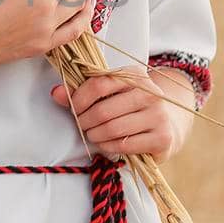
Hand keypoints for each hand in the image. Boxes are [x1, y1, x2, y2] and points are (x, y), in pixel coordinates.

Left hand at [49, 63, 192, 162]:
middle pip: (103, 110)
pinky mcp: (162, 137)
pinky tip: (107, 144)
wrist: (167, 124)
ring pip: (112, 129)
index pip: (98, 84)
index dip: (78, 99)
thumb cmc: (131, 107)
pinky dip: (109, 147)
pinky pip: (124, 145)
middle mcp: (150, 92)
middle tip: (82, 125)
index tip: (73, 108)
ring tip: (93, 134)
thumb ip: (81, 93)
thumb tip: (56, 93)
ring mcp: (158, 115)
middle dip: (85, 121)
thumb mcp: (110, 94)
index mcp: (135, 75)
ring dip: (95, 135)